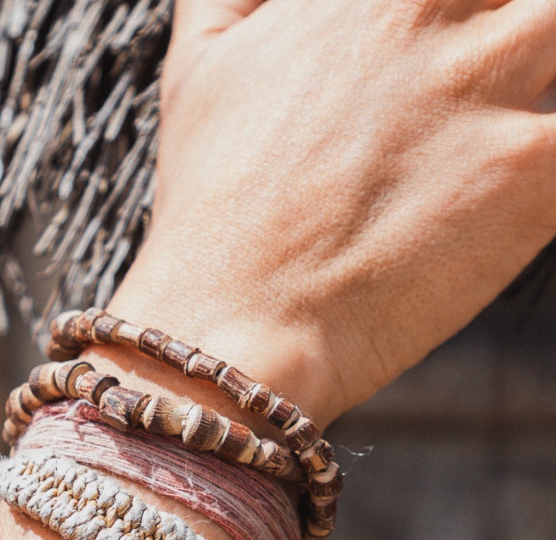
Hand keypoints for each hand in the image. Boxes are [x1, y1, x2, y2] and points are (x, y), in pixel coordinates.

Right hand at [112, 0, 555, 424]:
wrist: (232, 327)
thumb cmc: (210, 214)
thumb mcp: (198, 66)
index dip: (459, 14)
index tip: (449, 46)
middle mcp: (426, 14)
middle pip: (526, 0)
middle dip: (513, 36)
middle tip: (481, 95)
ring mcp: (485, 87)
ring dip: (548, 74)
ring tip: (504, 144)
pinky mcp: (528, 175)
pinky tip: (534, 184)